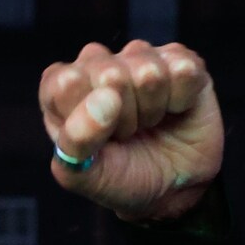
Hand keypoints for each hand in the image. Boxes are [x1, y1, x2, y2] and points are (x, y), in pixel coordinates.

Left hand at [39, 41, 221, 221]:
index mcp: (60, 88)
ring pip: (148, 71)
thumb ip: (77, 143)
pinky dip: (182, 99)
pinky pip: (183, 69)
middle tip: (128, 134)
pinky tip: (175, 108)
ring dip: (153, 110)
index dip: (88, 116)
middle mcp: (96, 65)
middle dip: (124, 117)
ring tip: (150, 123)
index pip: (65, 82)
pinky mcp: (178, 57)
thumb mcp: (88, 177)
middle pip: (109, 74)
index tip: (99, 137)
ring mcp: (138, 57)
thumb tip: (103, 100)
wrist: (175, 187)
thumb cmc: (123, 177)